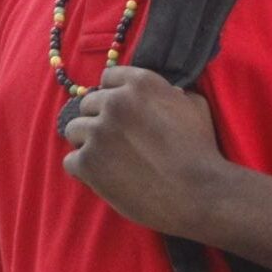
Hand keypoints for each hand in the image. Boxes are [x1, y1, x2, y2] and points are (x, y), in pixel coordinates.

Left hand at [59, 66, 233, 237]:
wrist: (198, 194)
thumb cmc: (200, 151)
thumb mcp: (194, 106)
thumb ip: (171, 93)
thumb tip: (167, 91)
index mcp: (140, 84)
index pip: (107, 78)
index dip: (113, 96)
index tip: (121, 113)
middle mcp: (114, 102)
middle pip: (87, 105)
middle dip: (99, 121)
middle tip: (117, 142)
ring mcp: (98, 132)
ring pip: (74, 130)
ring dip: (87, 144)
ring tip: (109, 160)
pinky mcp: (88, 162)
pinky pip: (71, 161)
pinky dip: (83, 171)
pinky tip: (104, 177)